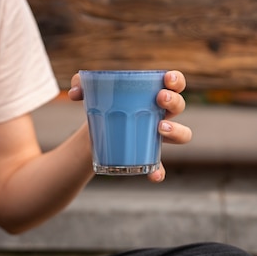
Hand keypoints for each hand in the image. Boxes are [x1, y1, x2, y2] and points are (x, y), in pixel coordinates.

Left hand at [68, 70, 192, 182]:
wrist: (98, 130)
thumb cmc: (102, 104)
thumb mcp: (91, 93)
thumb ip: (81, 86)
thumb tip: (75, 93)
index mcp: (153, 93)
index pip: (175, 84)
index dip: (177, 80)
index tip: (167, 80)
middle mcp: (162, 113)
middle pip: (179, 106)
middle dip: (174, 102)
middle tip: (159, 99)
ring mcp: (158, 135)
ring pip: (181, 134)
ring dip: (176, 131)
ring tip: (159, 128)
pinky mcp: (150, 155)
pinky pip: (161, 165)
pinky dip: (159, 171)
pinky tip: (154, 175)